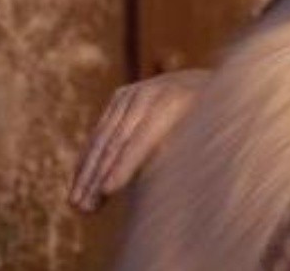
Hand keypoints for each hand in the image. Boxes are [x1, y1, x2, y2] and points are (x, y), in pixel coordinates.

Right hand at [69, 68, 209, 211]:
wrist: (208, 82)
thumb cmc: (213, 121)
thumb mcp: (206, 135)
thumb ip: (181, 154)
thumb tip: (150, 186)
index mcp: (176, 101)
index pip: (143, 138)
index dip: (125, 165)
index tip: (109, 190)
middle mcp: (151, 93)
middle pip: (118, 140)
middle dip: (99, 176)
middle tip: (84, 207)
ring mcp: (133, 92)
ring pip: (103, 137)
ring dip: (87, 173)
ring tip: (77, 204)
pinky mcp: (121, 96)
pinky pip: (100, 131)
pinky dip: (88, 158)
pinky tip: (79, 184)